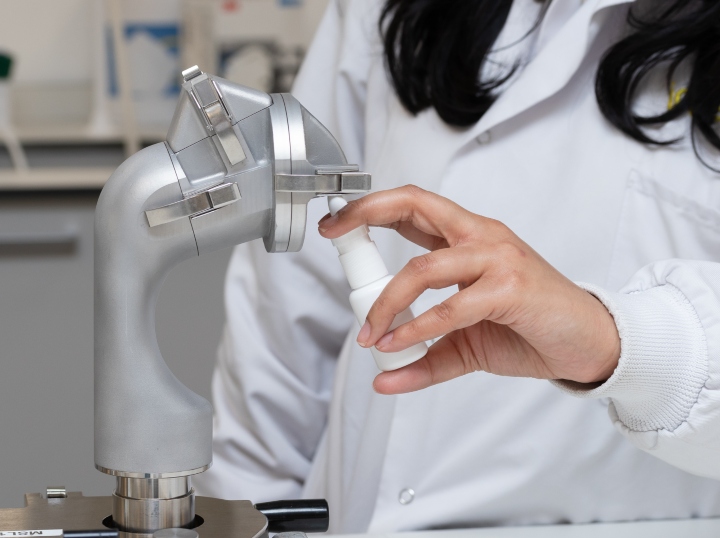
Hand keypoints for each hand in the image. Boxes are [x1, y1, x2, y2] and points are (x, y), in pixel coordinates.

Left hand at [318, 186, 620, 394]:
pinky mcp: (511, 286)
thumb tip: (383, 379)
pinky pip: (452, 306)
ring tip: (371, 334)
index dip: (370, 210)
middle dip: (367, 213)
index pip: (412, 208)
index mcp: (468, 238)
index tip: (336, 225)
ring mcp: (497, 257)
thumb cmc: (526, 328)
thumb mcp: (465, 343)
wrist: (585, 343)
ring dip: (387, 300)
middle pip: (415, 205)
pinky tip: (399, 343)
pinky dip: (419, 327)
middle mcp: (480, 236)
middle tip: (333, 235)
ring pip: (424, 265)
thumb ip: (424, 356)